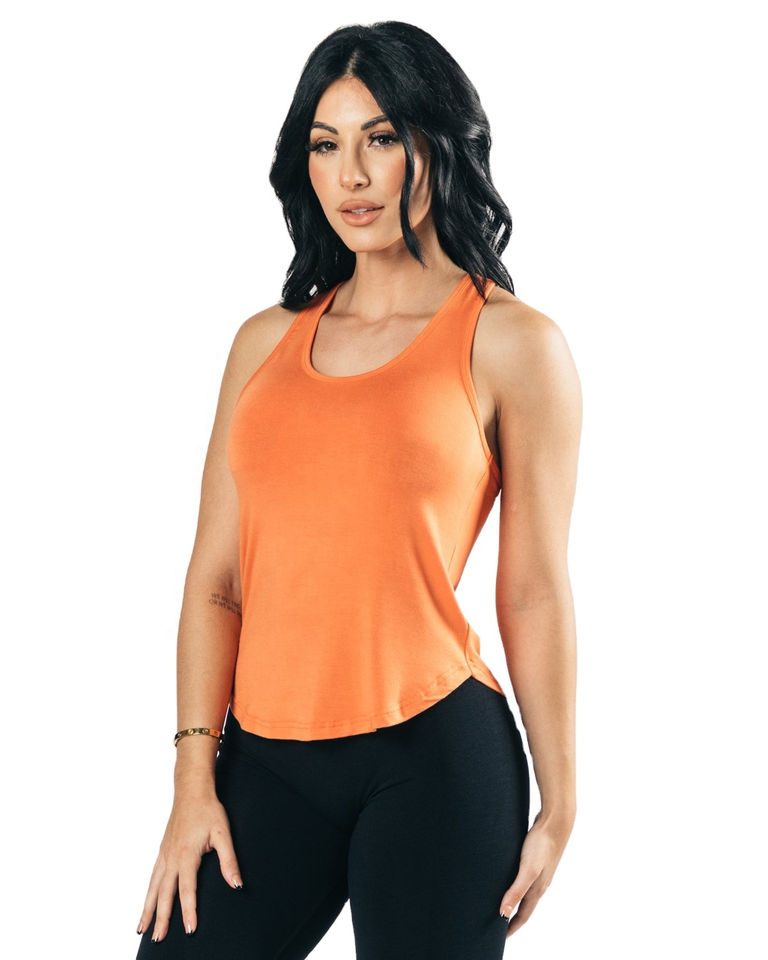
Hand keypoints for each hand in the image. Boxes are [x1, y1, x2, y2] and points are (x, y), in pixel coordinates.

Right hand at [136, 789, 242, 941]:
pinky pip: (152, 877)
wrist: (191, 791)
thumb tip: (237, 884)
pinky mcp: (162, 851)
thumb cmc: (208, 810)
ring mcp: (164, 854)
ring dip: (148, 909)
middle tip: (158, 939)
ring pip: (153, 887)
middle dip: (161, 918)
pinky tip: (147, 902)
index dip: (189, 911)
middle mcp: (171, 857)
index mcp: (186, 855)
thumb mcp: (223, 833)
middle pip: (165, 894)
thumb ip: (229, 861)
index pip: (187, 890)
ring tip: (142, 929)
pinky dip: (148, 893)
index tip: (190, 930)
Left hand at [498, 810, 573, 936]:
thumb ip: (516, 890)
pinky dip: (515, 884)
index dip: (512, 926)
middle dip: (512, 917)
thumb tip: (503, 912)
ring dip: (514, 900)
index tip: (501, 937)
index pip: (523, 914)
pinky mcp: (535, 859)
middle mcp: (539, 883)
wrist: (555, 821)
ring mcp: (538, 871)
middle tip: (498, 925)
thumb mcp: (528, 869)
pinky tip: (508, 877)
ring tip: (502, 904)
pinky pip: (523, 877)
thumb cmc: (542, 844)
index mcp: (537, 889)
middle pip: (524, 906)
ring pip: (524, 891)